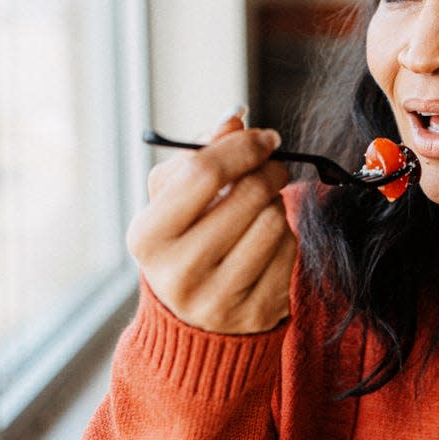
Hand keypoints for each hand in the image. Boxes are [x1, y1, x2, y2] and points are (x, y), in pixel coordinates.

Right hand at [127, 120, 296, 333]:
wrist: (192, 321)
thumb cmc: (182, 242)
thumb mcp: (172, 201)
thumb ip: (199, 155)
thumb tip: (235, 118)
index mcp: (148, 237)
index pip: (202, 173)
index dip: (241, 147)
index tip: (264, 137)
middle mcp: (179, 274)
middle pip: (248, 196)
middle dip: (269, 170)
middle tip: (273, 166)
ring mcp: (220, 300)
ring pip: (274, 222)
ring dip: (276, 206)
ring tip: (261, 210)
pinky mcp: (257, 314)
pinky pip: (290, 253)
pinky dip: (285, 238)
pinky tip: (266, 243)